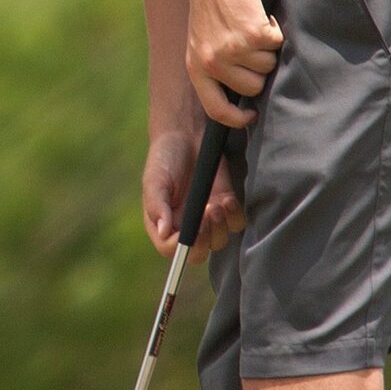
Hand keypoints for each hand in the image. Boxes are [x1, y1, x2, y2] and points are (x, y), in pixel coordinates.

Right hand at [141, 129, 243, 264]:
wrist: (186, 135)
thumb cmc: (164, 159)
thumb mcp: (155, 180)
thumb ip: (158, 206)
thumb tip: (164, 233)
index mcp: (164, 225)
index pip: (171, 250)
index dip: (182, 246)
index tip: (191, 230)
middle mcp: (186, 227)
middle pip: (198, 253)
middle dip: (204, 240)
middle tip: (206, 217)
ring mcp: (207, 219)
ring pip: (218, 240)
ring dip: (219, 227)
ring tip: (216, 204)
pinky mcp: (225, 205)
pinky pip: (235, 223)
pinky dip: (233, 215)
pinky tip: (226, 199)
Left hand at [186, 0, 282, 126]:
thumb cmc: (211, 4)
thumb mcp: (200, 41)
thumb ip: (215, 67)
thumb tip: (242, 94)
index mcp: (196, 68)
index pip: (216, 110)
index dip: (236, 119)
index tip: (250, 115)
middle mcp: (213, 63)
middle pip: (252, 87)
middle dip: (258, 69)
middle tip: (251, 45)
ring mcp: (233, 50)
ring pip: (268, 66)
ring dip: (267, 47)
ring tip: (251, 26)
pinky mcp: (254, 35)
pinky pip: (277, 43)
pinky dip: (274, 28)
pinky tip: (260, 16)